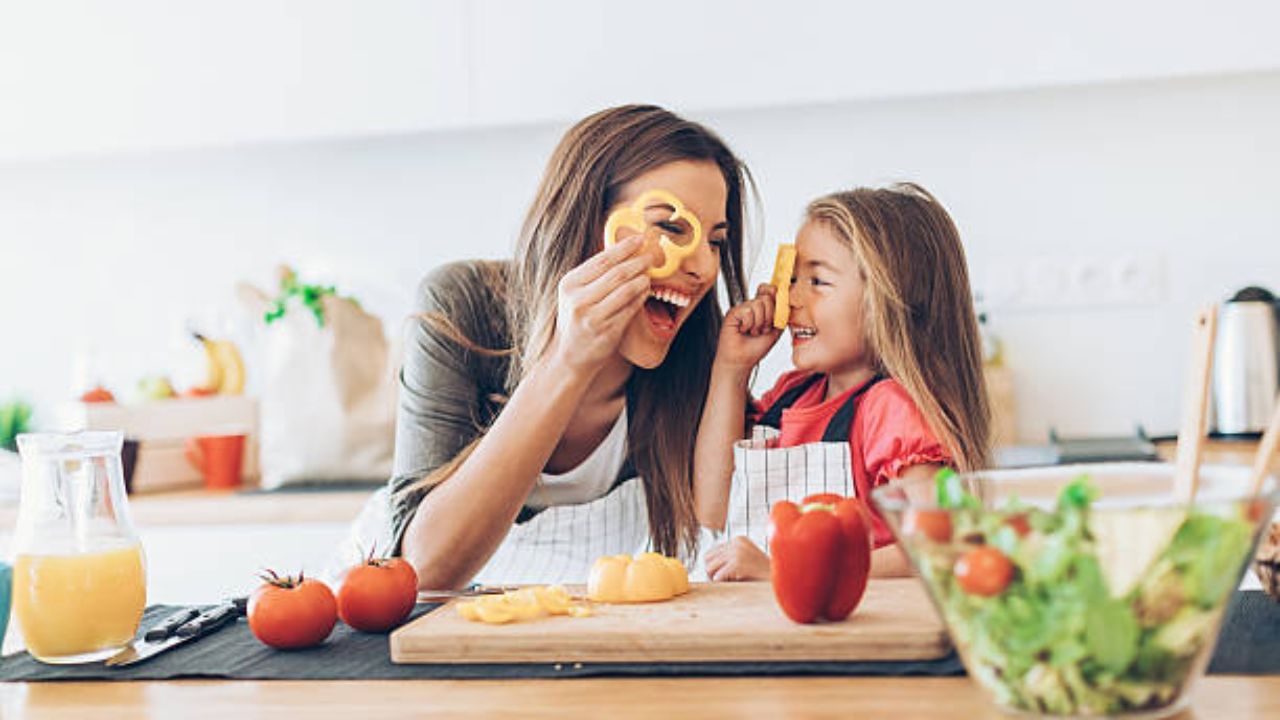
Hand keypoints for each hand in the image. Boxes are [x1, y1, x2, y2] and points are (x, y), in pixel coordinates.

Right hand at [550, 234, 651, 374]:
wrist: (570, 355)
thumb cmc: (577, 319)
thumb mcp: (575, 293)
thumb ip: (594, 273)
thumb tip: (623, 249)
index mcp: (569, 284)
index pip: (602, 259)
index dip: (624, 247)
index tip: (640, 238)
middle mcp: (579, 300)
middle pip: (617, 273)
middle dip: (638, 261)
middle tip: (652, 255)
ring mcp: (593, 318)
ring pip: (626, 290)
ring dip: (642, 279)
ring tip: (649, 273)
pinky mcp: (607, 331)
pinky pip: (631, 309)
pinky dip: (641, 297)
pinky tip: (646, 291)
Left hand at [704, 536, 771, 580]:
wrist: (782, 580)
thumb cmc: (764, 575)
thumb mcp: (746, 560)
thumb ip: (730, 558)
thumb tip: (707, 567)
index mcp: (738, 540)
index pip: (712, 552)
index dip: (715, 566)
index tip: (723, 575)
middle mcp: (736, 543)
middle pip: (707, 558)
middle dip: (712, 571)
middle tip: (723, 581)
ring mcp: (737, 552)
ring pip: (709, 567)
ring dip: (715, 578)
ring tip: (729, 583)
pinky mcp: (738, 563)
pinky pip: (717, 577)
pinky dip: (722, 584)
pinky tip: (735, 584)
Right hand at [715, 284, 782, 370]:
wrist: (742, 361)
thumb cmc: (755, 348)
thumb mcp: (776, 330)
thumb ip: (782, 315)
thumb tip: (786, 301)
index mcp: (762, 308)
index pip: (769, 290)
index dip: (774, 295)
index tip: (776, 309)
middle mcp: (751, 306)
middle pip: (766, 297)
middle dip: (768, 317)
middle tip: (762, 329)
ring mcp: (741, 308)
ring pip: (758, 304)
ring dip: (758, 323)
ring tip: (752, 332)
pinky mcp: (733, 313)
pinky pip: (747, 311)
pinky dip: (748, 324)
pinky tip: (743, 330)